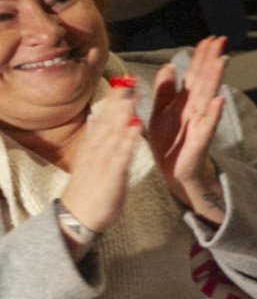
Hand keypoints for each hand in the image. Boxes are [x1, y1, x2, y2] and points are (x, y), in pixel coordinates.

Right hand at [57, 82, 143, 243]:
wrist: (78, 218)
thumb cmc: (89, 190)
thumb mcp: (94, 163)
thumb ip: (103, 145)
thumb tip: (110, 128)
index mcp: (93, 148)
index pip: (103, 119)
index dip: (113, 101)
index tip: (123, 82)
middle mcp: (95, 151)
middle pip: (107, 122)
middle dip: (119, 101)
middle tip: (130, 80)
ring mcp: (102, 163)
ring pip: (113, 134)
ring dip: (123, 114)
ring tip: (133, 96)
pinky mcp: (111, 176)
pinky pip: (120, 156)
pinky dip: (128, 140)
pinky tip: (136, 127)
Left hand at [146, 38, 227, 222]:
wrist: (174, 172)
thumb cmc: (169, 142)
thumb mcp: (160, 113)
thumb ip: (164, 91)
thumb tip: (169, 66)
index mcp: (184, 102)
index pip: (194, 74)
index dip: (201, 57)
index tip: (208, 39)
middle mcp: (195, 109)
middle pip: (204, 81)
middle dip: (211, 61)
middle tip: (220, 41)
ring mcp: (200, 124)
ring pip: (208, 98)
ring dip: (215, 80)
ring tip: (221, 62)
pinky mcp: (199, 142)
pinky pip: (207, 126)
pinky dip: (213, 113)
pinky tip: (219, 100)